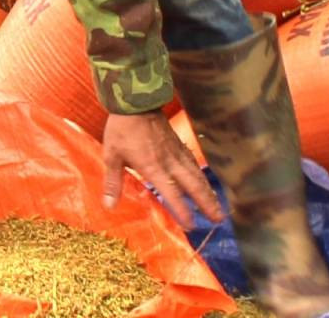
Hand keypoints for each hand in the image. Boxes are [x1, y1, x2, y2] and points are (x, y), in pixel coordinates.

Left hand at [101, 111, 222, 227]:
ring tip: (219, 207)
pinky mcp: (179, 144)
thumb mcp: (111, 157)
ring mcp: (177, 153)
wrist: (135, 103)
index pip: (171, 194)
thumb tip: (109, 207)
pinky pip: (194, 163)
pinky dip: (202, 176)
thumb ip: (113, 183)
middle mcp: (170, 163)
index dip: (181, 210)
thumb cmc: (121, 130)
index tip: (191, 225)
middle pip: (192, 187)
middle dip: (206, 204)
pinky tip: (205, 182)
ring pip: (197, 176)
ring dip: (209, 193)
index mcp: (153, 168)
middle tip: (219, 220)